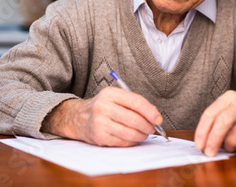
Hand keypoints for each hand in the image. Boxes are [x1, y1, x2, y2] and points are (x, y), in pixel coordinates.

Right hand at [41, 86, 162, 146]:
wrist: (77, 117)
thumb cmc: (102, 107)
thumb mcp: (115, 98)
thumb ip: (134, 104)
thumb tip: (155, 115)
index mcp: (110, 93)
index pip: (136, 102)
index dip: (150, 111)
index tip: (158, 118)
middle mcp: (103, 107)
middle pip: (134, 119)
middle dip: (148, 126)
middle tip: (152, 128)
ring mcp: (100, 123)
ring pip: (129, 133)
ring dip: (141, 135)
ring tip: (144, 133)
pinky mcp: (99, 137)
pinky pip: (122, 142)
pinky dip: (132, 141)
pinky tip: (133, 138)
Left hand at [194, 90, 235, 156]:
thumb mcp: (231, 108)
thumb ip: (217, 120)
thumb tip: (203, 141)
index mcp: (229, 97)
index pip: (210, 114)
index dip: (202, 131)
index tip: (199, 145)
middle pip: (222, 123)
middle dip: (212, 141)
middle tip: (209, 152)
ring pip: (234, 136)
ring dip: (228, 147)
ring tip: (228, 147)